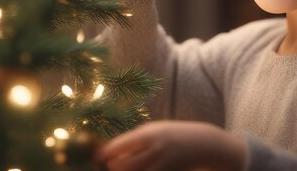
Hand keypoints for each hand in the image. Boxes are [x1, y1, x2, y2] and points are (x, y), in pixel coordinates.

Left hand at [94, 120, 247, 170]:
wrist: (202, 144)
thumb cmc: (172, 134)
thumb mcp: (153, 129)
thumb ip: (133, 140)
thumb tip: (107, 151)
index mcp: (148, 134)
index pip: (118, 146)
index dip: (102, 154)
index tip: (95, 157)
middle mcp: (154, 151)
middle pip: (122, 167)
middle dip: (112, 167)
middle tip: (108, 165)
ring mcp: (162, 166)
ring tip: (122, 168)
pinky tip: (137, 170)